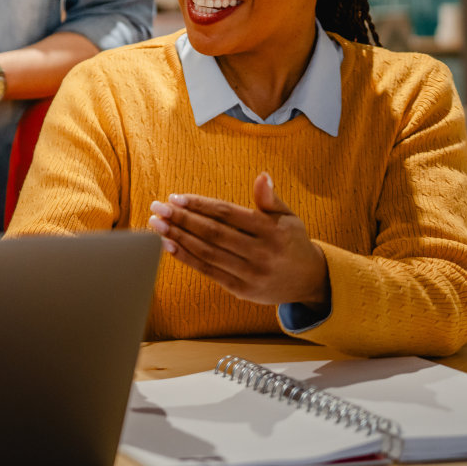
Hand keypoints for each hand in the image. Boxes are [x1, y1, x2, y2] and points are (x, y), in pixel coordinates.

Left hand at [148, 172, 329, 307]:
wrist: (309, 280)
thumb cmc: (292, 242)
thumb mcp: (288, 217)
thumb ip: (270, 198)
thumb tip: (262, 176)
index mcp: (272, 231)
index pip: (227, 214)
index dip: (199, 205)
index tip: (176, 198)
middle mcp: (261, 253)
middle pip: (213, 233)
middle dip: (181, 219)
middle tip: (157, 208)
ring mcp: (251, 273)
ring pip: (207, 252)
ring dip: (178, 237)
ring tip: (157, 225)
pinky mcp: (241, 289)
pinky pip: (208, 271)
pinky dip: (186, 258)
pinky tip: (168, 245)